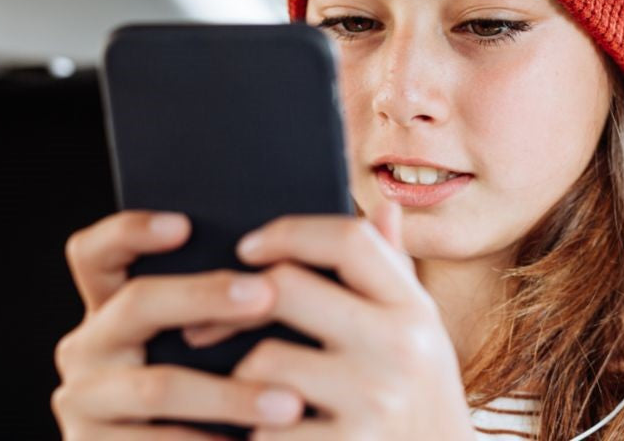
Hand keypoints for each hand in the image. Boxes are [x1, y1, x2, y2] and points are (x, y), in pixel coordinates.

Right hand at [51, 210, 307, 439]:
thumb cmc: (212, 397)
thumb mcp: (211, 347)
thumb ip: (238, 301)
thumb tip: (317, 249)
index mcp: (110, 308)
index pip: (95, 253)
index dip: (130, 232)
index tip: (183, 224)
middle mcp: (87, 346)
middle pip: (137, 304)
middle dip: (206, 296)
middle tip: (268, 295)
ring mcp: (83, 400)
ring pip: (157, 385)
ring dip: (230, 394)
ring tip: (290, 402)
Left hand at [219, 201, 476, 439]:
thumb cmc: (418, 405)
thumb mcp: (420, 340)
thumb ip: (395, 276)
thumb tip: (383, 206)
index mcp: (416, 311)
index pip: (351, 239)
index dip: (290, 232)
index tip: (249, 248)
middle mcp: (402, 348)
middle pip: (286, 288)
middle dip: (234, 306)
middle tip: (203, 326)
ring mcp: (374, 401)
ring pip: (262, 361)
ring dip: (238, 379)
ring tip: (239, 394)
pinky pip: (262, 427)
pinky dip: (250, 433)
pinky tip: (257, 437)